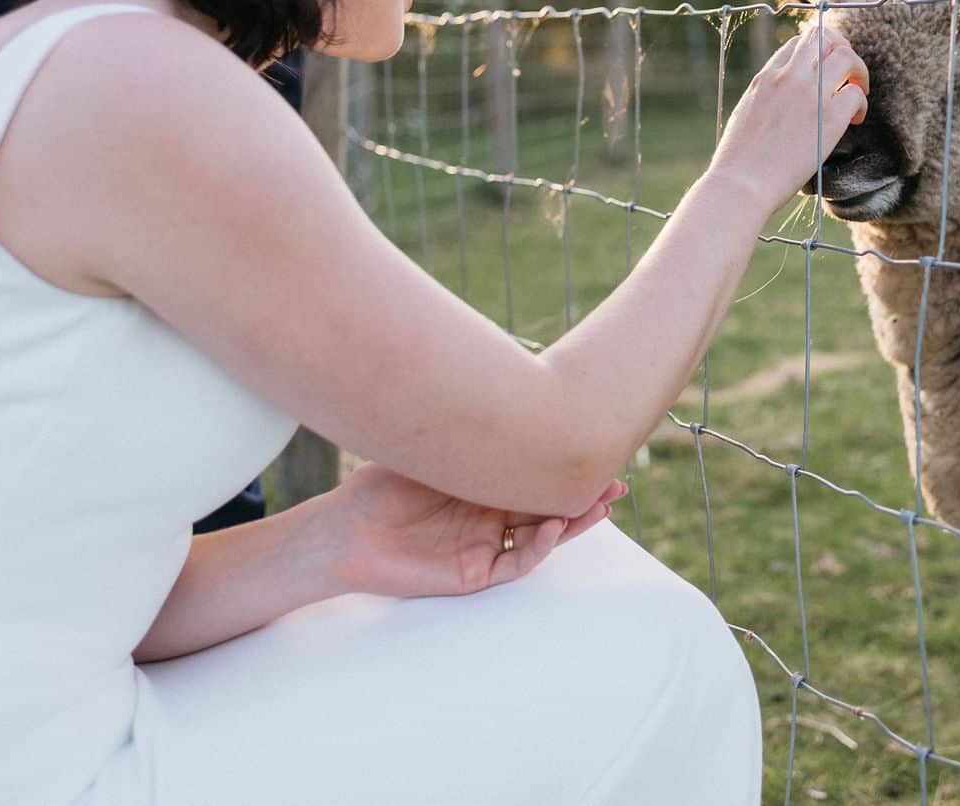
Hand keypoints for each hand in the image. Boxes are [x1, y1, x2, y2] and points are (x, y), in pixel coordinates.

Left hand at [320, 461, 623, 599]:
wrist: (345, 529)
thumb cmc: (380, 485)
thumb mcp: (430, 448)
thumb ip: (464, 432)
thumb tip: (497, 387)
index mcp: (483, 487)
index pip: (534, 479)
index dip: (564, 469)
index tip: (595, 450)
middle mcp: (490, 517)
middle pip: (548, 507)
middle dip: (582, 497)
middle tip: (614, 483)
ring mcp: (484, 546)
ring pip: (540, 537)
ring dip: (571, 523)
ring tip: (597, 505)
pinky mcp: (473, 573)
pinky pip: (515, 564)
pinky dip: (538, 547)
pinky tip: (553, 527)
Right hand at [708, 22, 868, 212]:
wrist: (741, 184)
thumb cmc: (739, 161)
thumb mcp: (746, 113)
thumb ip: (767, 97)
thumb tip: (783, 100)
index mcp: (766, 77)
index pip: (799, 42)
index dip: (819, 50)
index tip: (825, 68)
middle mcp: (788, 77)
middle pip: (824, 37)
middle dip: (841, 48)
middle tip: (848, 71)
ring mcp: (810, 95)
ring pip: (847, 57)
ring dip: (858, 71)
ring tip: (858, 91)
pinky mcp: (829, 119)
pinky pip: (856, 94)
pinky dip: (861, 103)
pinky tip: (855, 119)